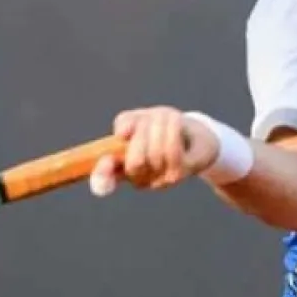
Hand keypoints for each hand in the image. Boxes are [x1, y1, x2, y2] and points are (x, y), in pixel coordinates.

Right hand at [88, 106, 219, 196]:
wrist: (194, 133)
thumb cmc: (162, 126)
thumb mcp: (140, 118)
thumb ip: (125, 123)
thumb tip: (121, 133)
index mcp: (122, 168)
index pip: (105, 178)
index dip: (102, 175)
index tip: (106, 161)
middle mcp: (139, 180)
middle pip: (134, 162)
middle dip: (141, 134)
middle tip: (148, 120)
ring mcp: (160, 181)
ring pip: (155, 154)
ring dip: (160, 127)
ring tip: (164, 115)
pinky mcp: (180, 175)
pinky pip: (172, 153)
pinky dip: (173, 130)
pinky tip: (175, 118)